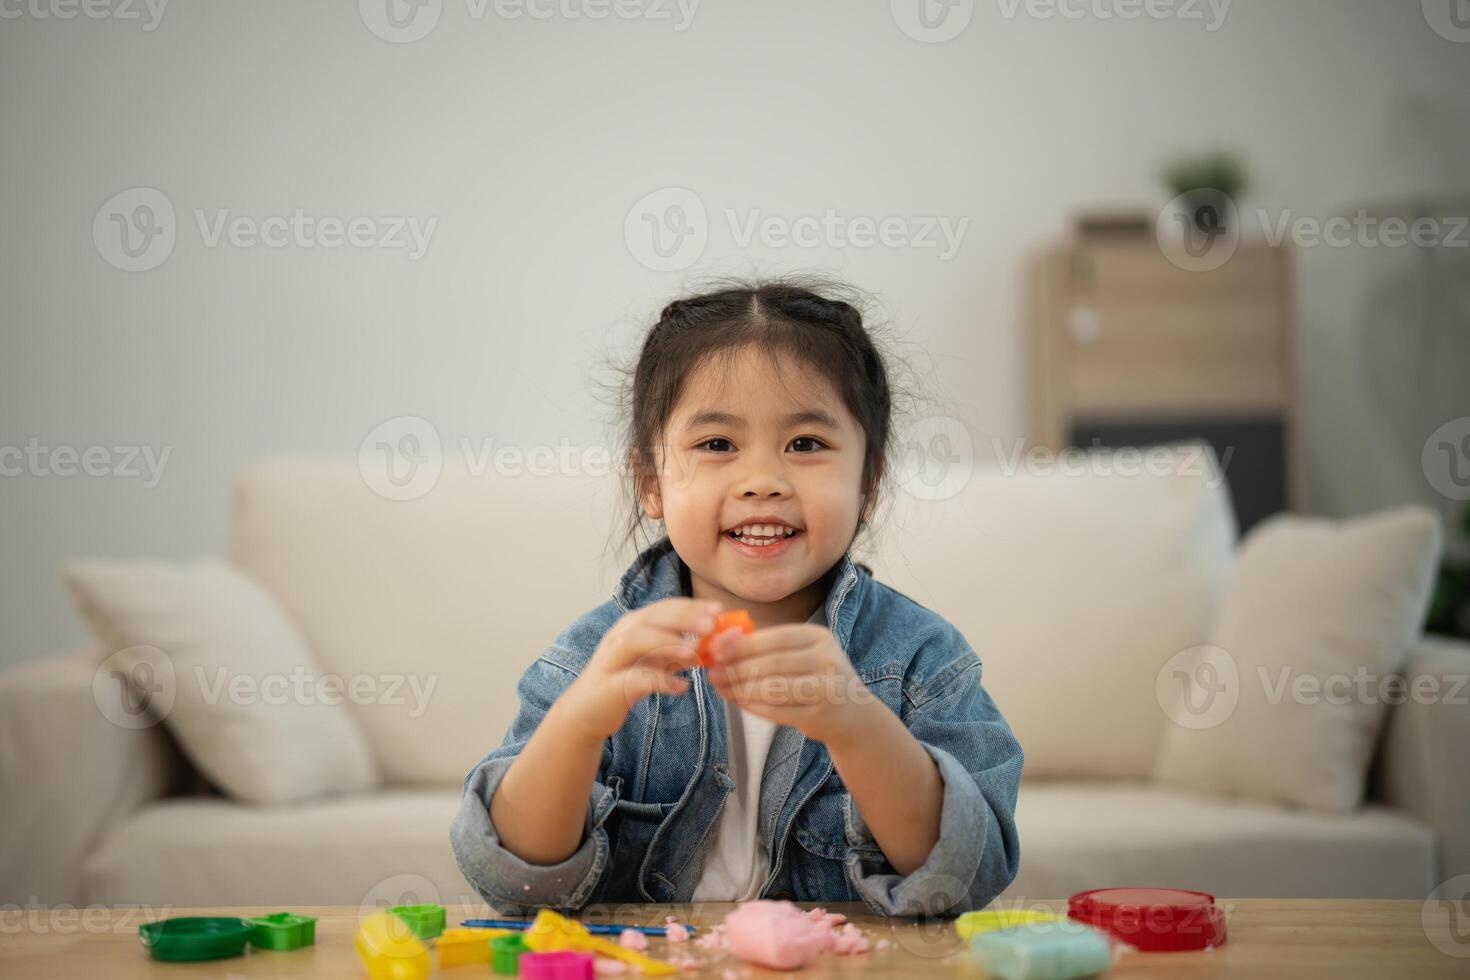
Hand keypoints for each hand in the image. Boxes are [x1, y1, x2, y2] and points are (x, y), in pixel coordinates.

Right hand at [560, 597, 721, 740]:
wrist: (587, 711)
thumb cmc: (623, 680)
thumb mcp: (654, 662)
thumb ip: (678, 653)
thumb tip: (710, 647)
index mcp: (633, 625)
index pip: (664, 608)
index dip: (690, 606)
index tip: (718, 609)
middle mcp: (620, 636)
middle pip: (651, 618)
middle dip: (682, 618)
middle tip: (711, 624)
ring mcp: (612, 659)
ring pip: (636, 641)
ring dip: (667, 643)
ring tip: (695, 651)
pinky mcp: (609, 686)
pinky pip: (633, 679)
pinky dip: (658, 681)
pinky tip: (680, 687)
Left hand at [706, 624, 874, 744]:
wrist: (853, 715)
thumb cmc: (816, 678)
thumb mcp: (802, 653)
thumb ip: (769, 646)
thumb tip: (723, 641)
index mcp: (819, 637)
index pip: (776, 637)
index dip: (743, 644)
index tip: (716, 649)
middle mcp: (827, 660)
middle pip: (772, 663)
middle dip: (737, 668)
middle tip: (712, 673)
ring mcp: (826, 689)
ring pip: (773, 688)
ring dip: (741, 689)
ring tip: (721, 688)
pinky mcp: (820, 715)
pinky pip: (778, 711)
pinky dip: (754, 707)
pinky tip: (739, 702)